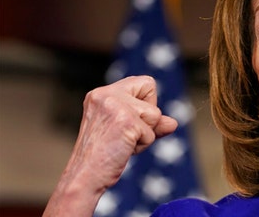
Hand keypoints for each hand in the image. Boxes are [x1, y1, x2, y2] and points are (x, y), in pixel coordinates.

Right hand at [43, 76, 177, 215]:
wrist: (85, 176)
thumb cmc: (103, 155)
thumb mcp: (127, 132)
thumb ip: (150, 123)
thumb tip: (173, 123)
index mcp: (101, 94)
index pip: (144, 82)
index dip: (146, 102)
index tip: (130, 121)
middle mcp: (105, 94)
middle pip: (150, 87)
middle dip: (148, 115)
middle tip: (126, 133)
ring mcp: (115, 106)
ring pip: (155, 114)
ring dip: (145, 134)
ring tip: (123, 143)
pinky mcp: (126, 121)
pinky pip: (151, 133)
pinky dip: (142, 145)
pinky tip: (122, 149)